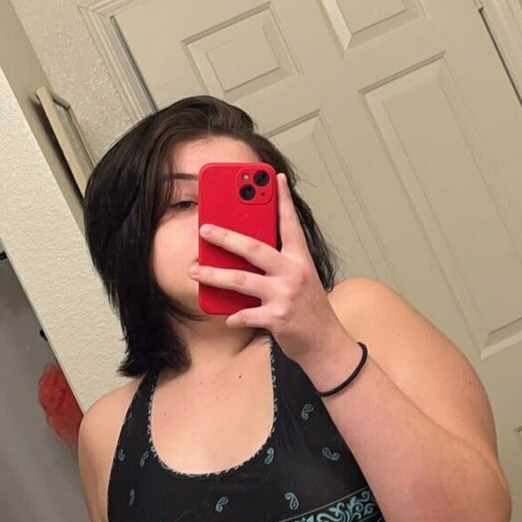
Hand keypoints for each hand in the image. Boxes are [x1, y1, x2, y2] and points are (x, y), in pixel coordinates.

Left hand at [189, 171, 349, 370]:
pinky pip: (246, 314)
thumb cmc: (309, 309)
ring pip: (242, 280)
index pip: (290, 224)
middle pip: (255, 248)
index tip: (275, 178)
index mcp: (300, 259)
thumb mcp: (300, 279)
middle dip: (226, 237)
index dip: (283, 200)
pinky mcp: (278, 318)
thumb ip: (279, 264)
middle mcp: (294, 273)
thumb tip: (245, 251)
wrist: (325, 343)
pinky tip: (227, 317)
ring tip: (195, 271)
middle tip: (205, 229)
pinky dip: (234, 316)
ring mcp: (286, 295)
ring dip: (214, 275)